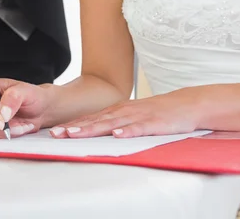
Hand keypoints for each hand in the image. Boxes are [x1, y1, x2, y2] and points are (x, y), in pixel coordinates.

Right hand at [0, 78, 53, 139]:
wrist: (40, 110)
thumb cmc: (31, 96)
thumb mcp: (25, 91)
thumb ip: (13, 97)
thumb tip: (3, 111)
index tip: (0, 120)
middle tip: (15, 124)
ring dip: (3, 132)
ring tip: (19, 124)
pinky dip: (5, 136)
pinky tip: (16, 128)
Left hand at [50, 88, 201, 138]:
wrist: (186, 104)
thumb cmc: (156, 113)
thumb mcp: (130, 116)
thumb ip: (112, 123)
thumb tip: (91, 132)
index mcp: (116, 111)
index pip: (89, 119)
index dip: (71, 125)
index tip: (53, 132)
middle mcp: (123, 112)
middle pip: (95, 121)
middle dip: (74, 128)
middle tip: (56, 134)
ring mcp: (138, 116)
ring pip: (111, 124)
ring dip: (92, 129)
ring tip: (75, 134)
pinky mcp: (154, 123)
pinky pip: (139, 128)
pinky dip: (127, 131)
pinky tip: (117, 135)